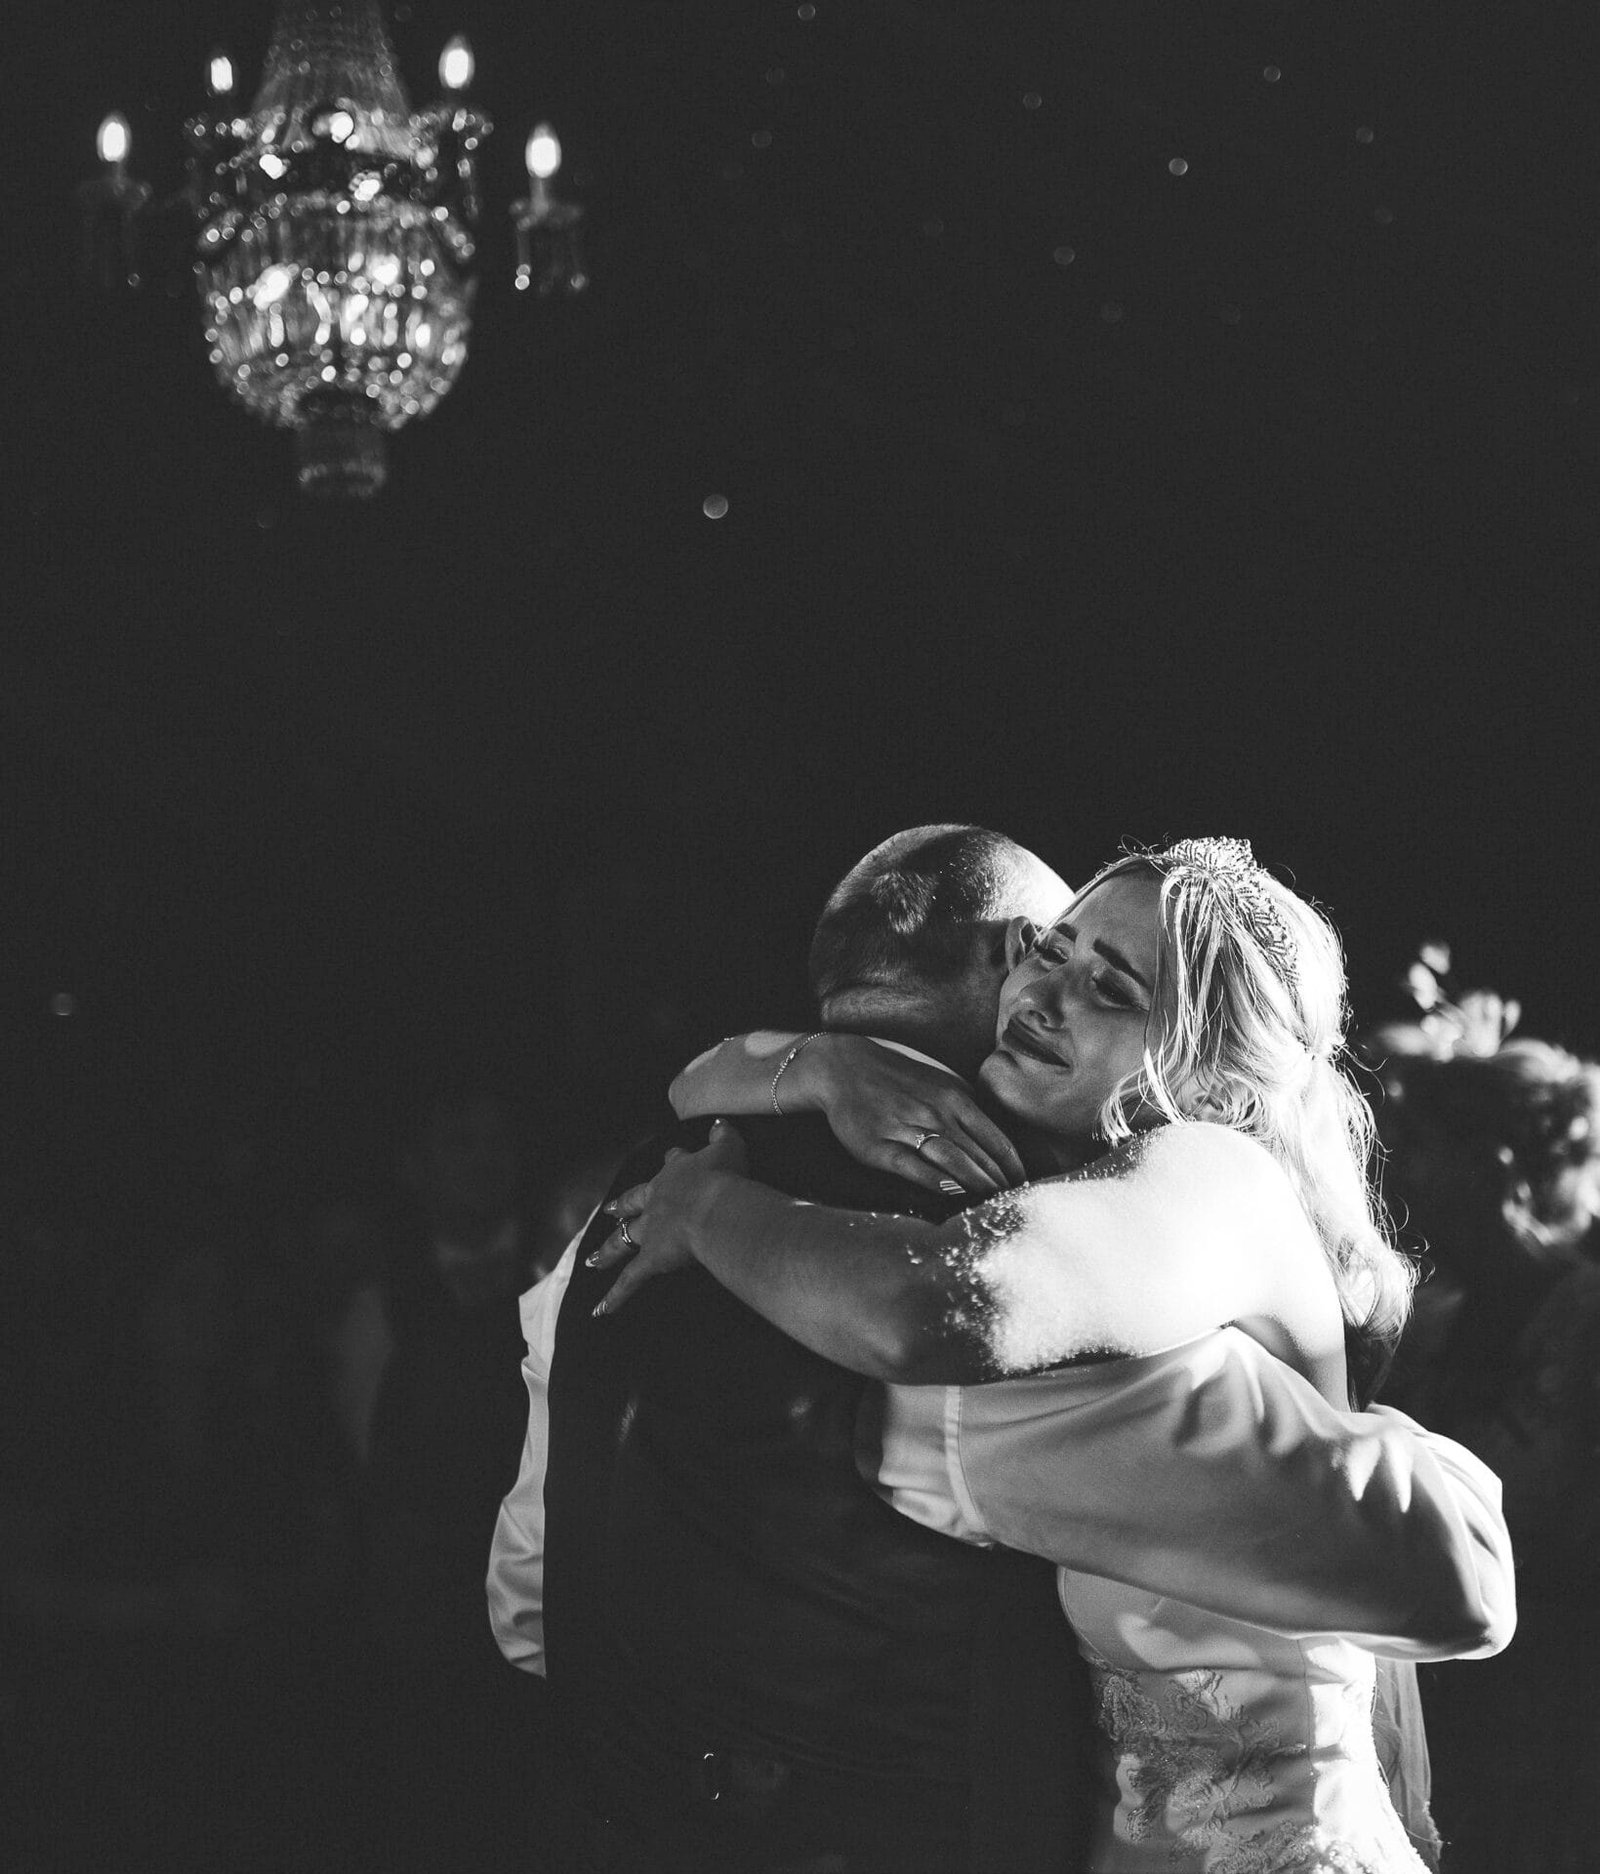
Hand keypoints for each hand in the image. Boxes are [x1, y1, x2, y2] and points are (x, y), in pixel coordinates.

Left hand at [588, 1119, 750, 1314]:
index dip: (671, 1162)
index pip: (671, 1164)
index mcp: (676, 1174)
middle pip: (633, 1203)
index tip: (668, 1157)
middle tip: (608, 1210)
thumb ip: (723, 1135)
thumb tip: (720, 1123)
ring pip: (623, 1241)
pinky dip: (615, 1297)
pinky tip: (600, 1311)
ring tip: (593, 1260)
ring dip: (608, 1251)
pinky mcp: (650, 1259)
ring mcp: (650, 1230)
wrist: (714, 1205)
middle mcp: (657, 1200)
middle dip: (622, 1206)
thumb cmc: (725, 1177)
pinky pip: (630, 1281)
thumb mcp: (730, 1147)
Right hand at [806, 1036, 1025, 1195]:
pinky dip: (936, 1181)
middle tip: (1013, 1203)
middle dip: (999, 1182)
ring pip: (952, 1161)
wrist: (845, 1069)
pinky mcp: (881, 1146)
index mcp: (955, 1099)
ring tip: (990, 1203)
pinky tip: (952, 1193)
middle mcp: (936, 1113)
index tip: (1023, 1185)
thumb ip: (968, 1108)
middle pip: (979, 1155)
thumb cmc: (899, 1079)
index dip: (1013, 1167)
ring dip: (976, 1184)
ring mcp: (908, 1129)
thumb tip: (996, 1139)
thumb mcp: (940, 1083)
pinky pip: (914, 1167)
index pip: (996, 1140)